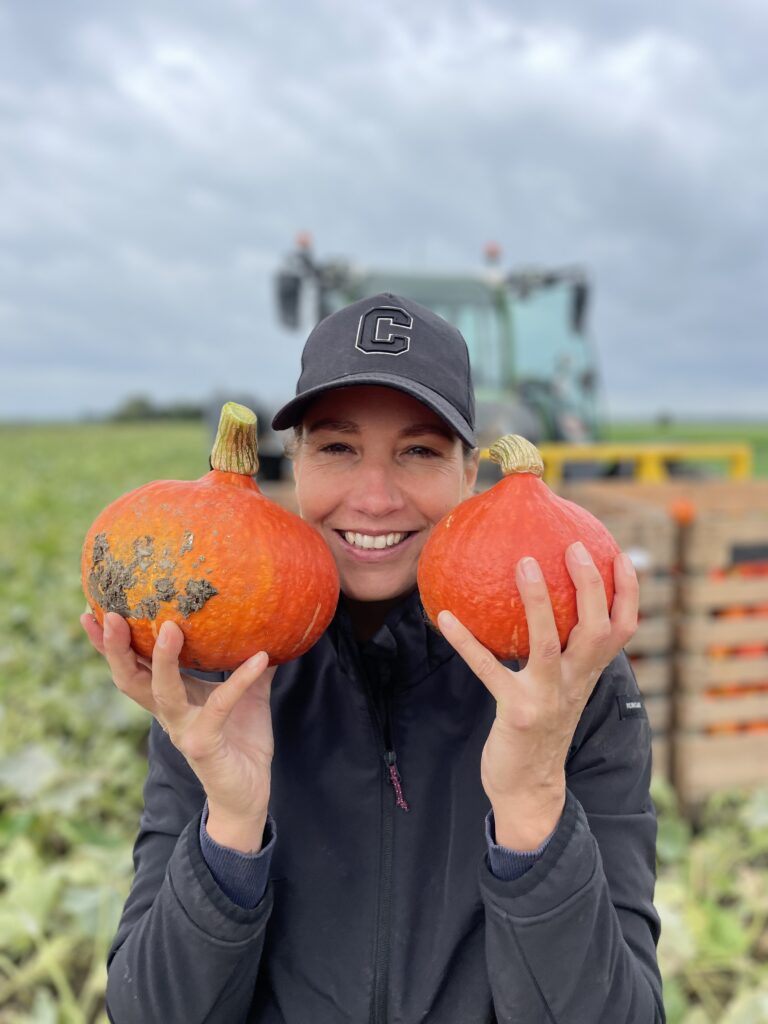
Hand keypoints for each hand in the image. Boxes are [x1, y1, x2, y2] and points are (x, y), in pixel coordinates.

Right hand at [81, 611, 275, 845]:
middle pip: (130, 678)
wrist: (248, 795)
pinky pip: (220, 705)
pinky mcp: (205, 744)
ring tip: (170, 627)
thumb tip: (269, 630)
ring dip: (163, 660)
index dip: (110, 643)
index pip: (132, 666)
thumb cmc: (242, 742)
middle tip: (111, 614)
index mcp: (171, 698)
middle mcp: (169, 713)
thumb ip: (252, 666)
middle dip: (116, 647)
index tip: (94, 610)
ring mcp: (184, 729)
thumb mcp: (247, 695)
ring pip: (162, 692)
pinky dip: (240, 680)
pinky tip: (259, 658)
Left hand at [438, 543, 637, 849]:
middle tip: (573, 546)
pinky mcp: (516, 712)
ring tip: (524, 563)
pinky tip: (445, 616)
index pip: (623, 628)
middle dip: (590, 586)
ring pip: (548, 643)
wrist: (530, 790)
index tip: (617, 553)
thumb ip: (559, 653)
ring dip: (538, 602)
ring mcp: (547, 698)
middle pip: (596, 629)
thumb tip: (539, 603)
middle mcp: (576, 682)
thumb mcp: (559, 688)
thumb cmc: (540, 727)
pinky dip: (467, 642)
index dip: (628, 592)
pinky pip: (488, 669)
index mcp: (589, 673)